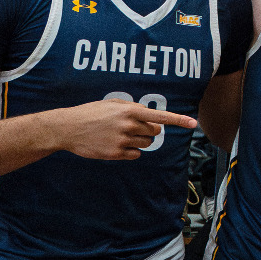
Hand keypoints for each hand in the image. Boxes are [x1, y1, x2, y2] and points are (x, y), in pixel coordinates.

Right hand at [60, 98, 198, 159]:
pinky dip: (132, 151)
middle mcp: (128, 125)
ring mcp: (121, 140)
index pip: (160, 115)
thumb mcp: (112, 104)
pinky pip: (136, 155)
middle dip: (149, 130)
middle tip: (133, 127)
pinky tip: (118, 145)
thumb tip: (152, 117)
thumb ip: (133, 108)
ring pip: (147, 144)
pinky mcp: (115, 154)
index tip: (193, 123)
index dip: (178, 119)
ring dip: (141, 140)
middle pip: (155, 131)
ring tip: (123, 135)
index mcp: (129, 111)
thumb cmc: (91, 113)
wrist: (67, 128)